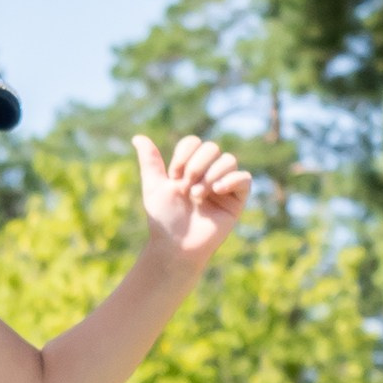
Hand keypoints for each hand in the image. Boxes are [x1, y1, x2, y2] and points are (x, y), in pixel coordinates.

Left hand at [134, 132, 251, 267]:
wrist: (175, 246)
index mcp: (189, 168)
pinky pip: (244, 179)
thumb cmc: (164, 219)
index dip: (183, 155)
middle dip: (196, 164)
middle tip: (185, 187)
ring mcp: (224, 186)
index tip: (173, 176)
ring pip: (229, 160)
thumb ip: (150, 162)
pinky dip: (231, 180)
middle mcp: (208, 173)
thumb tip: (137, 137)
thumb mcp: (154, 187)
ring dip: (210, 174)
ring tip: (197, 195)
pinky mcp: (237, 200)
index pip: (194, 142)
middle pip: (212, 147)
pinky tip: (216, 191)